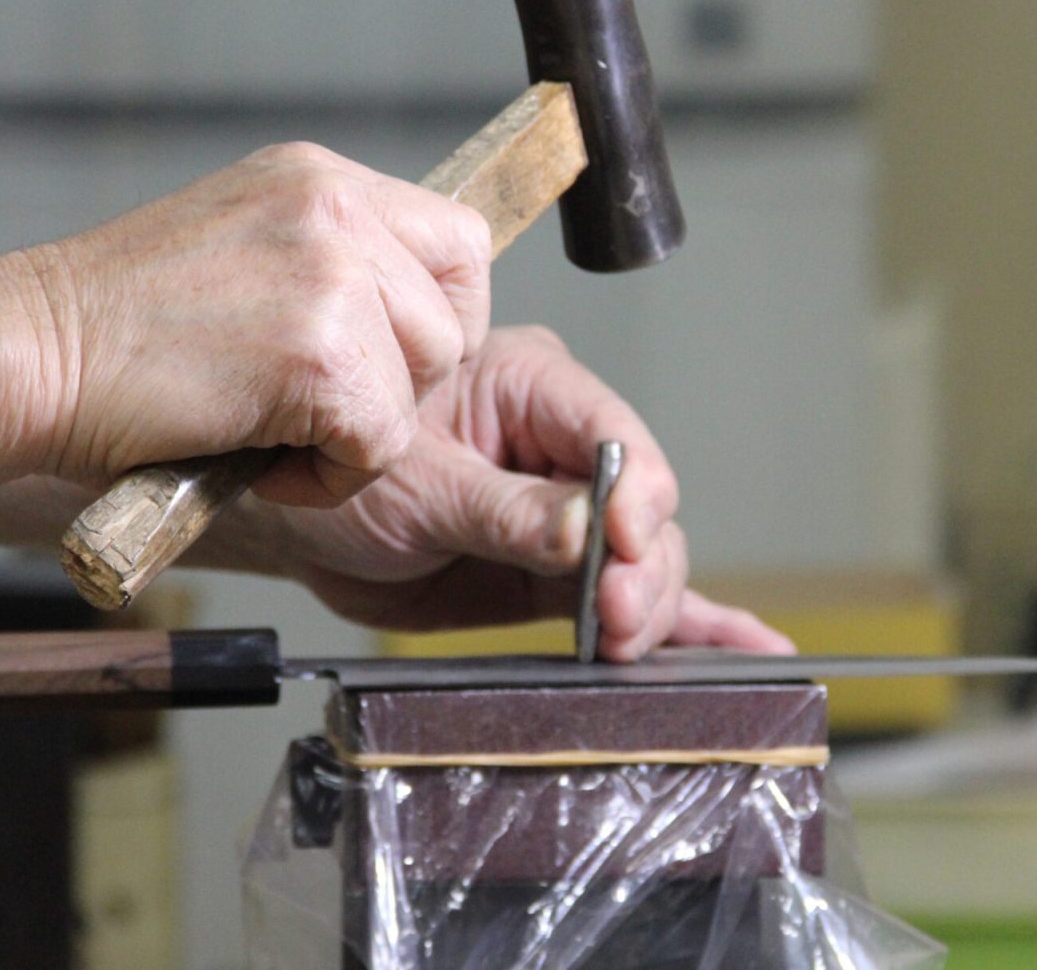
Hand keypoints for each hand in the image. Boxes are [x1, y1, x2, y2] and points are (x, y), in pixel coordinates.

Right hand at [4, 142, 490, 505]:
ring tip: (270, 429)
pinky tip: (255, 454)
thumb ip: (328, 261)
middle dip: (403, 383)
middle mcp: (338, 208)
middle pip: (457, 320)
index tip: (378, 359)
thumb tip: (410, 319)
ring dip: (359, 432)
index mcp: (320, 178)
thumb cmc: (113, 329)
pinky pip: (382, 445)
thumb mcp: (240, 246)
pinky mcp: (325, 354)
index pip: (460, 243)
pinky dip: (326, 477)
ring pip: (426, 384)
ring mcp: (335, 276)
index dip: (436, 318)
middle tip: (312, 404)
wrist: (25, 356)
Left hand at [200, 326, 794, 660]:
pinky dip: (678, 621)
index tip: (621, 550)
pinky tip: (742, 648)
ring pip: (643, 558)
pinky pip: (627, 591)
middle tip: (615, 621)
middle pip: (643, 507)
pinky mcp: (558, 572)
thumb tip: (584, 531)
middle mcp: (564, 446)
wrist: (295, 522)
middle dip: (639, 567)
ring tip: (630, 645)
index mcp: (531, 387)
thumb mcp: (415, 484)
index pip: (614, 436)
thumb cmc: (339, 473)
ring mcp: (569, 512)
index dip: (635, 496)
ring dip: (649, 605)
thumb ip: (503, 510)